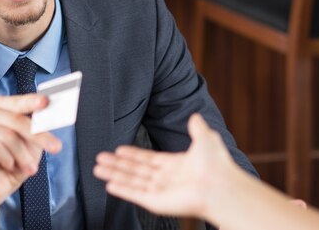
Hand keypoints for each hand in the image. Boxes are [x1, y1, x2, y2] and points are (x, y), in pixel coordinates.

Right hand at [0, 94, 60, 226]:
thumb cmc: (13, 162)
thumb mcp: (31, 142)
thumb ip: (36, 127)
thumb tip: (46, 117)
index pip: (16, 101)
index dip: (31, 101)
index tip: (46, 102)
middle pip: (14, 119)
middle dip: (37, 136)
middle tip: (55, 147)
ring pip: (6, 135)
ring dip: (22, 155)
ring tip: (28, 167)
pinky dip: (7, 160)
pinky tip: (7, 166)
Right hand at [94, 113, 232, 217]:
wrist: (221, 185)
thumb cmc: (217, 165)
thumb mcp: (205, 139)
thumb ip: (196, 128)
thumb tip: (195, 115)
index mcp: (176, 165)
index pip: (148, 159)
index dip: (132, 154)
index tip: (118, 150)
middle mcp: (166, 179)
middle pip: (135, 170)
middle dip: (116, 164)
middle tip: (100, 159)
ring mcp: (160, 191)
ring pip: (131, 181)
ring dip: (113, 174)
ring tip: (97, 169)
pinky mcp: (157, 202)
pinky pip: (135, 194)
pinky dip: (121, 189)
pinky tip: (108, 184)